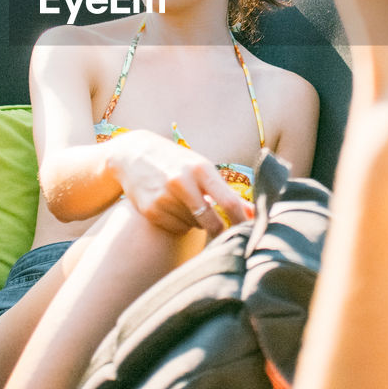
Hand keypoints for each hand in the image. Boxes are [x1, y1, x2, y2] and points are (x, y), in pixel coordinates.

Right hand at [110, 131, 253, 236]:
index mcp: (201, 169)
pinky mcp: (151, 211)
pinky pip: (176, 228)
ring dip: (196, 222)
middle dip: (219, 229)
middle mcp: (182, 182)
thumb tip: (254, 212)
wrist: (133, 155)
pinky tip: (172, 206)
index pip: (229, 202)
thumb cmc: (177, 162)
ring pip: (193, 225)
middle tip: (222, 230)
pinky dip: (180, 223)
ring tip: (186, 203)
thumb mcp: (202, 168)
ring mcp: (164, 198)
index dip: (241, 222)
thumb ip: (227, 192)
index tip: (250, 233)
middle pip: (211, 221)